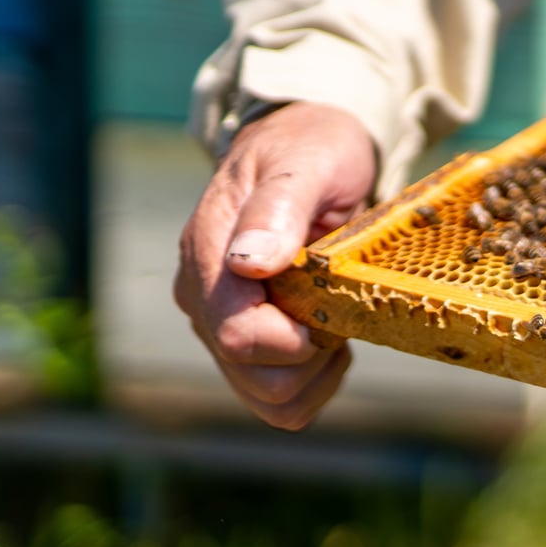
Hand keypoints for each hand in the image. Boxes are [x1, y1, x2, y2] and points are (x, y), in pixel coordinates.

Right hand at [174, 102, 376, 427]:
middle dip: (311, 359)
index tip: (331, 312)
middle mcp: (205, 299)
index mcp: (208, 256)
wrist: (307, 147)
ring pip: (268, 399)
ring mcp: (224, 324)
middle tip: (340, 308)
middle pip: (254, 378)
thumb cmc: (311, 148)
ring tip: (339, 321)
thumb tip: (250, 264)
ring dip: (316, 375)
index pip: (236, 334)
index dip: (293, 340)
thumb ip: (277, 208)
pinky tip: (334, 338)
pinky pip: (280, 398)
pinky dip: (316, 382)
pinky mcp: (249, 342)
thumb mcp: (305, 162)